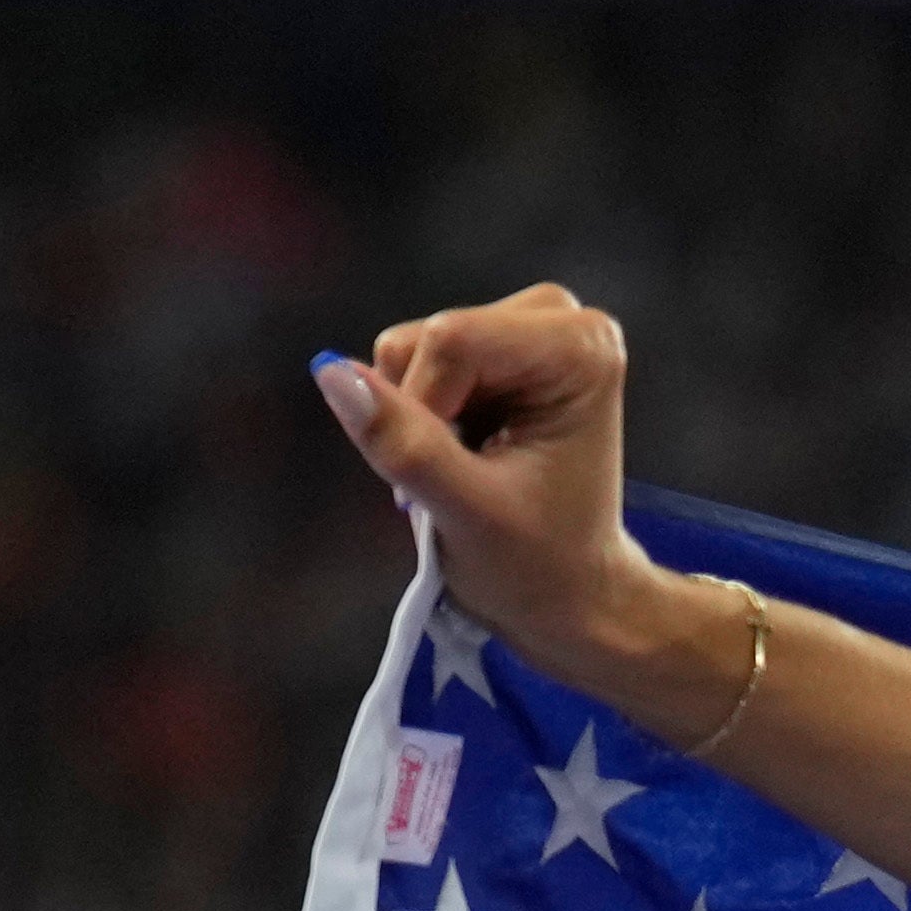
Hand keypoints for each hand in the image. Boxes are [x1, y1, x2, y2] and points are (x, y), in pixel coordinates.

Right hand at [310, 284, 713, 703]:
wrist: (570, 591)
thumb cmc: (540, 563)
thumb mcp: (467, 513)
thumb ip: (404, 445)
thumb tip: (329, 371)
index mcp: (582, 348)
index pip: (450, 340)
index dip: (427, 407)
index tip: (462, 472)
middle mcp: (559, 319)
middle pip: (427, 338)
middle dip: (423, 412)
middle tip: (466, 475)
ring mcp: (522, 328)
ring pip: (407, 349)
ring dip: (419, 417)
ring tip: (470, 466)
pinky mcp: (487, 344)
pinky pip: (406, 362)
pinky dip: (419, 413)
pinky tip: (465, 450)